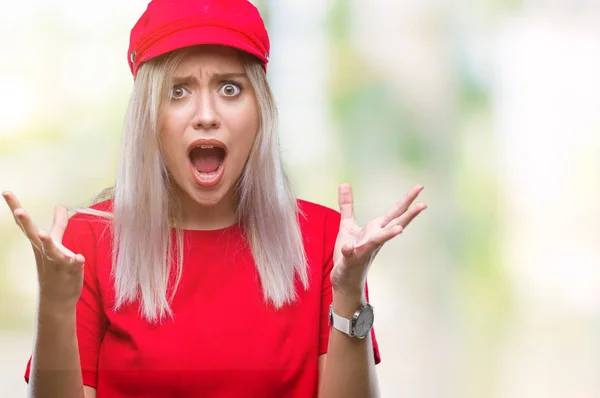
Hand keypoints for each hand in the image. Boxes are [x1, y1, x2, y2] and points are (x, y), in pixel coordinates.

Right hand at [2, 191, 84, 308]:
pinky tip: (78, 257)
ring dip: (47, 243)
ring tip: (44, 234)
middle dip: (26, 223)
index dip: (16, 207)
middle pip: (34, 235)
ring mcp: (56, 262)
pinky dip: (75, 261)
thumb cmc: (55, 267)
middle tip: (18, 211)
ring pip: (51, 251)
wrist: (57, 298)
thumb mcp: (55, 243)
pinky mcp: (70, 271)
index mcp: (40, 243)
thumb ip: (59, 224)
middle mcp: (45, 251)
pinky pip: (73, 265)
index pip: (26, 224)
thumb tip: (60, 205)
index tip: (6, 191)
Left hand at [330, 183, 426, 297]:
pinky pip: (351, 254)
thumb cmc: (350, 252)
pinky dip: (350, 250)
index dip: (407, 200)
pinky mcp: (350, 261)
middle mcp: (374, 239)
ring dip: (387, 235)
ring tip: (399, 229)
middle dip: (408, 215)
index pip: (395, 212)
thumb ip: (347, 205)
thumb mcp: (347, 225)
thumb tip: (344, 183)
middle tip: (424, 204)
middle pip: (394, 224)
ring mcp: (364, 251)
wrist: (345, 280)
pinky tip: (348, 247)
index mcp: (376, 229)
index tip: (420, 187)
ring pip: (377, 242)